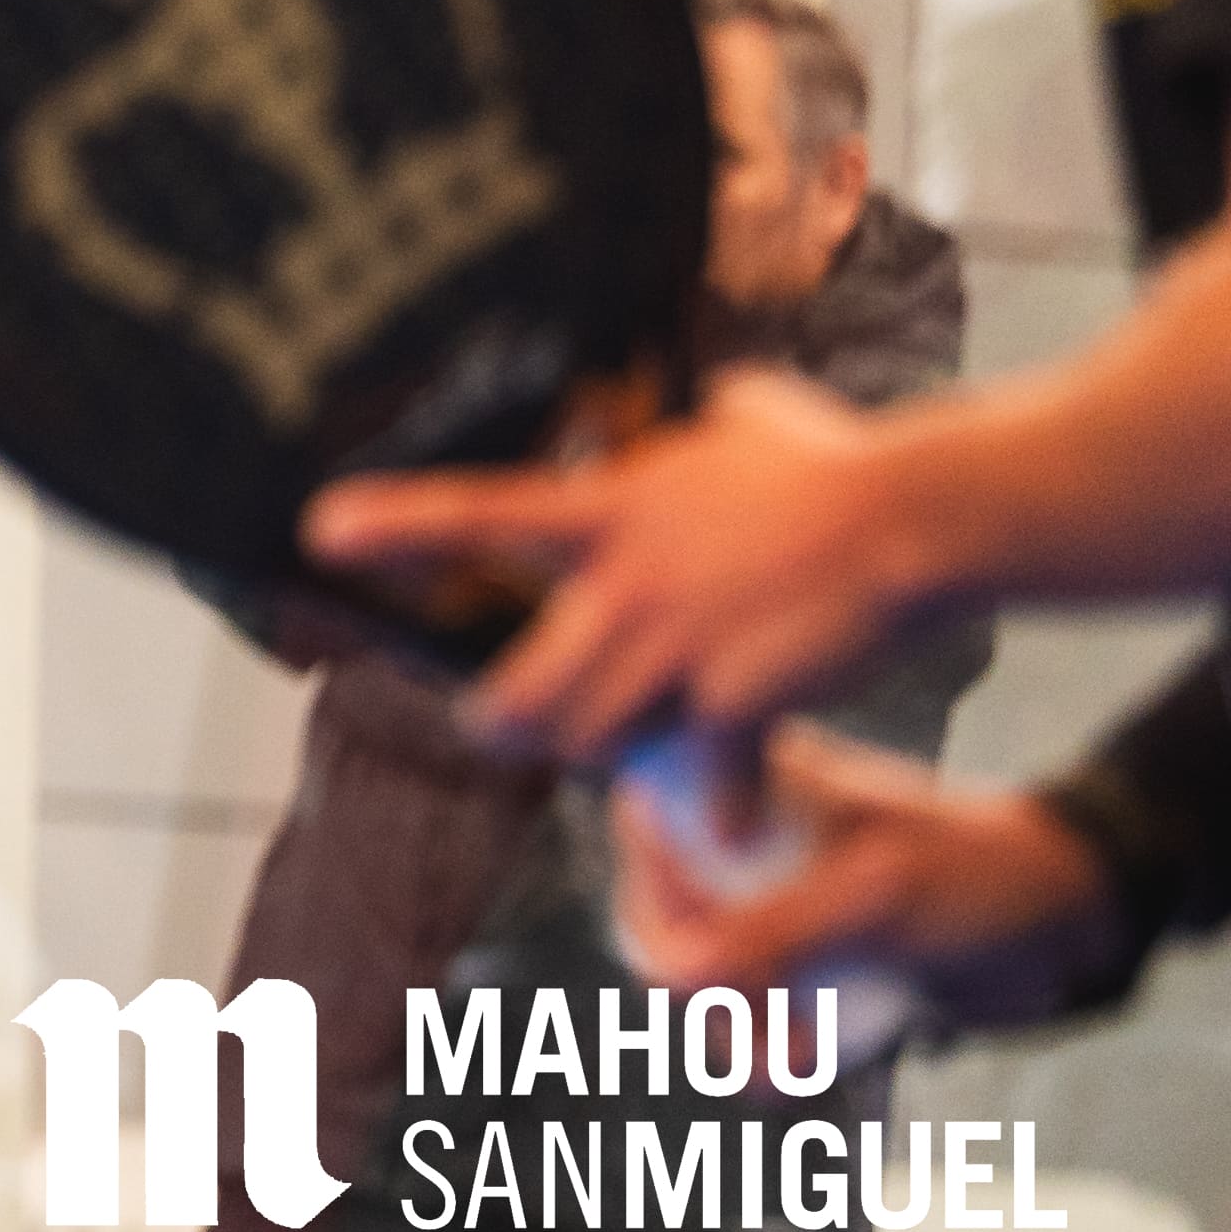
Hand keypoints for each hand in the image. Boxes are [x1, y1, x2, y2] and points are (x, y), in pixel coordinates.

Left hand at [301, 367, 928, 754]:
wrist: (910, 518)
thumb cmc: (829, 460)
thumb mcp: (737, 420)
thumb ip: (689, 431)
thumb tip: (693, 407)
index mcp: (612, 512)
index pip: (479, 512)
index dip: (395, 524)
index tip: (319, 531)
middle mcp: (627, 587)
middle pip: (521, 686)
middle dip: (497, 720)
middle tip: (492, 724)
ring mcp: (678, 651)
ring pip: (592, 737)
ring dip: (595, 754)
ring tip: (612, 752)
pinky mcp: (738, 703)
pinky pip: (702, 777)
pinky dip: (716, 806)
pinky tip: (733, 824)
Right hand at [612, 721, 1129, 1030]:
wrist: (1070, 928)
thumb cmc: (981, 877)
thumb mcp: (873, 897)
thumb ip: (769, 934)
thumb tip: (671, 976)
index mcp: (749, 782)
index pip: (644, 824)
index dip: (653, 892)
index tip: (698, 952)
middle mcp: (742, 839)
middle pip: (657, 915)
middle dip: (698, 988)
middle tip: (751, 1028)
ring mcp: (767, 905)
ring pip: (696, 979)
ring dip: (732, 1034)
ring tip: (788, 1064)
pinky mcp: (799, 965)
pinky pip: (747, 1015)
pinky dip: (764, 1053)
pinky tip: (799, 1068)